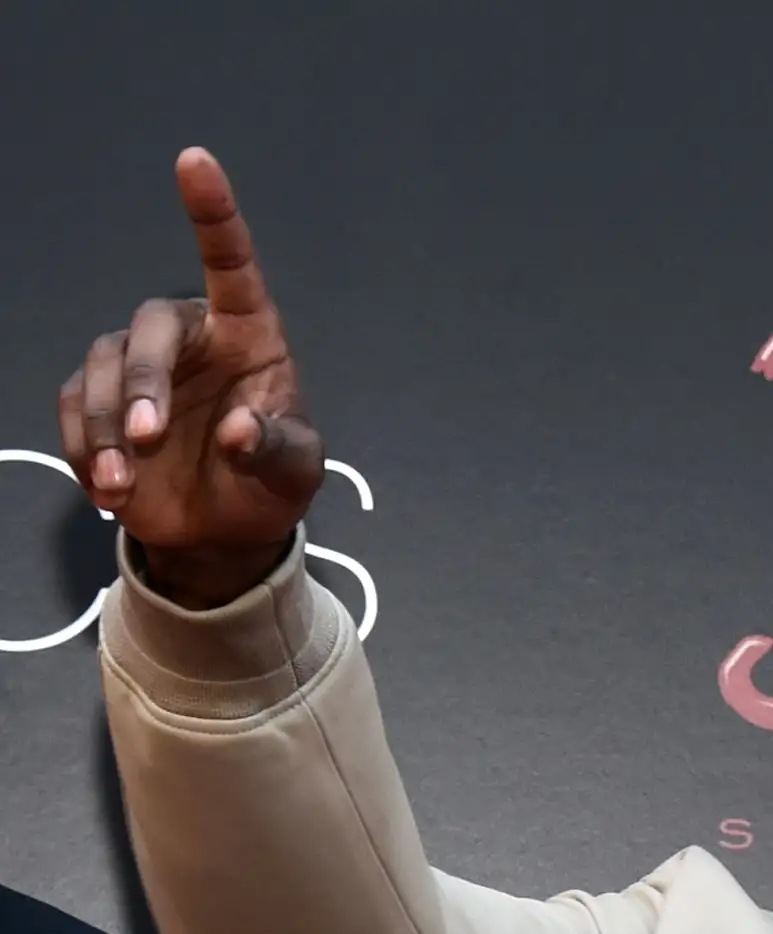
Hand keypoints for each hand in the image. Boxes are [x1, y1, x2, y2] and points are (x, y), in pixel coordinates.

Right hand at [57, 148, 322, 609]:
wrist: (227, 529)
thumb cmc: (271, 481)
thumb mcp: (294, 470)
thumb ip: (273, 448)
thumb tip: (240, 430)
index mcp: (248, 335)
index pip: (230, 262)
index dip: (213, 212)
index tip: (195, 161)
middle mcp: (189, 340)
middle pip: (148, 329)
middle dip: (140, 381)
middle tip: (147, 436)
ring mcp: (139, 369)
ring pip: (101, 368)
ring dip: (106, 426)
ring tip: (124, 482)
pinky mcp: (98, 405)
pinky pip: (74, 409)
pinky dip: (84, 448)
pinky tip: (109, 489)